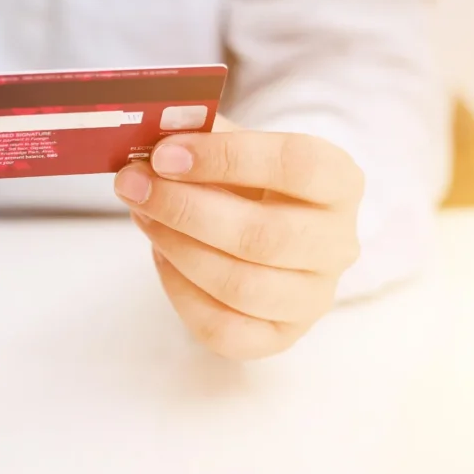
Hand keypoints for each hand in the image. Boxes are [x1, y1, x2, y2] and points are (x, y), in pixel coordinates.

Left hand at [114, 116, 363, 359]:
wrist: (263, 223)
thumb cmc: (246, 179)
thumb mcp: (232, 143)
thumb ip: (198, 137)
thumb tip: (146, 141)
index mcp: (338, 181)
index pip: (298, 166)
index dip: (227, 157)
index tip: (165, 154)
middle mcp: (338, 243)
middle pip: (265, 236)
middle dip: (186, 210)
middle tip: (135, 186)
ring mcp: (314, 297)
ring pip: (242, 287)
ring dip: (177, 248)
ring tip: (142, 215)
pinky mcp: (282, 336)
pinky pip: (225, 330)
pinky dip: (181, 292)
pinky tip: (161, 255)